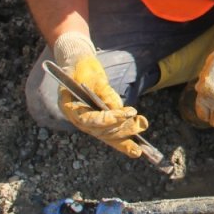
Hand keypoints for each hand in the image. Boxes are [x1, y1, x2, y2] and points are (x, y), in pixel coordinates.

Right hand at [53, 32, 147, 157]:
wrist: (78, 64)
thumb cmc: (83, 69)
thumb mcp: (93, 77)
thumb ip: (104, 92)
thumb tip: (117, 108)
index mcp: (71, 108)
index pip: (90, 120)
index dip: (109, 119)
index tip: (127, 113)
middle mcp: (78, 119)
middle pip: (101, 131)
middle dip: (122, 128)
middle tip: (141, 123)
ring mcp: (89, 123)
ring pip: (108, 135)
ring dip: (127, 133)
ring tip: (143, 125)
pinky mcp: (99, 123)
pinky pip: (111, 134)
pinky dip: (124, 142)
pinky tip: (137, 149)